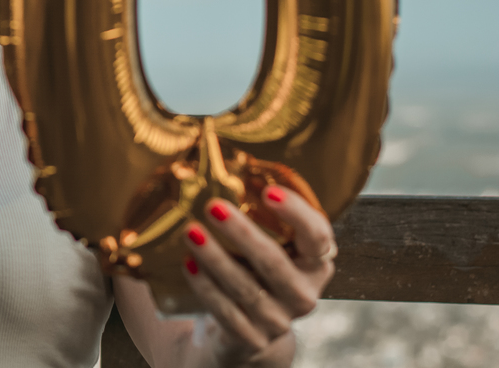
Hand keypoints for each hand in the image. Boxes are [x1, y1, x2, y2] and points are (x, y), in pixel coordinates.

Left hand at [182, 188, 336, 362]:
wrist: (248, 332)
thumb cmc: (256, 273)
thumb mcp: (268, 247)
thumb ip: (259, 218)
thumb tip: (221, 165)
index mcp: (315, 263)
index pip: (318, 237)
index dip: (297, 214)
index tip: (268, 190)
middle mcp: (303, 294)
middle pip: (276, 263)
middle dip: (243, 233)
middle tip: (212, 206)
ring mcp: (279, 320)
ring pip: (247, 288)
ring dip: (216, 258)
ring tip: (190, 231)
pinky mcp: (252, 340)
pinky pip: (227, 312)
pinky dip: (206, 287)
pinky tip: (188, 264)